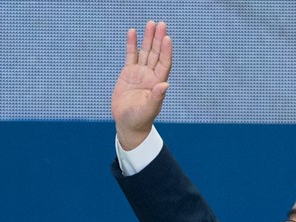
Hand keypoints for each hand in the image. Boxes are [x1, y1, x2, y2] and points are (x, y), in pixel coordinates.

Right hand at [111, 20, 171, 150]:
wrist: (128, 124)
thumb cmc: (140, 120)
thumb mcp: (148, 109)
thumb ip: (156, 97)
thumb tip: (165, 85)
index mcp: (157, 83)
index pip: (164, 63)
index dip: (165, 51)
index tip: (167, 38)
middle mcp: (150, 75)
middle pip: (156, 53)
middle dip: (158, 39)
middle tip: (161, 24)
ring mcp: (139, 73)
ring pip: (145, 52)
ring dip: (148, 38)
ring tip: (150, 24)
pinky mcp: (128, 73)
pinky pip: (131, 55)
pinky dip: (132, 44)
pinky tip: (132, 32)